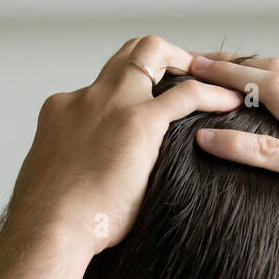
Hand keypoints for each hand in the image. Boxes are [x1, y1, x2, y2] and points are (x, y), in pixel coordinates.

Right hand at [2, 36, 242, 258]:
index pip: (99, 86)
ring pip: (151, 51)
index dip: (127, 89)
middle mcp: (85, 97)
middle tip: (186, 75)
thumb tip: (95, 188)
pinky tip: (229, 105)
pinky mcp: (138, 121)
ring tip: (213, 80)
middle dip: (159, 58)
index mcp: (62, 111)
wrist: (48, 227)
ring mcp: (110, 103)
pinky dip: (211, 94)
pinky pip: (186, 94)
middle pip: (124, 54)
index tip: (147, 102)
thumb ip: (78, 169)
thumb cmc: (53, 222)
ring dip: (185, 61)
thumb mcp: (60, 182)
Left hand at [187, 53, 278, 278]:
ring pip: (276, 92)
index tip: (217, 69)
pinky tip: (205, 139)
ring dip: (229, 80)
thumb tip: (273, 177)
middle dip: (234, 61)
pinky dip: (234, 141)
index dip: (251, 70)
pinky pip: (270, 151)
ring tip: (191, 80)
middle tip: (194, 61)